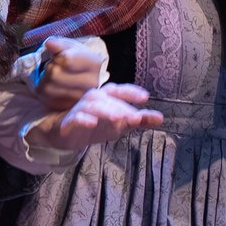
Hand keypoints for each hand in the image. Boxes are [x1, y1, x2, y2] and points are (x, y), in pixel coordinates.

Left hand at [27, 34, 108, 108]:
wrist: (78, 75)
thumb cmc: (73, 58)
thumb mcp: (68, 47)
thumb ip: (58, 43)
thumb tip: (49, 44)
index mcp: (94, 63)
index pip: (66, 60)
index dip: (57, 57)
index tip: (60, 57)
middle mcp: (92, 83)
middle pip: (55, 74)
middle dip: (49, 68)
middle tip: (55, 68)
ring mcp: (81, 98)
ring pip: (48, 88)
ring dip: (44, 80)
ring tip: (53, 78)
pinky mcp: (69, 107)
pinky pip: (46, 99)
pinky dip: (44, 91)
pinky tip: (52, 87)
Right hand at [30, 82, 163, 153]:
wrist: (65, 135)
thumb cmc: (95, 125)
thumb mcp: (119, 124)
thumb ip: (138, 120)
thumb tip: (160, 118)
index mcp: (106, 97)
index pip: (119, 90)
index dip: (131, 92)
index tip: (145, 97)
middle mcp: (93, 99)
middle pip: (108, 99)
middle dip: (122, 107)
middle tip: (135, 118)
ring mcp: (80, 109)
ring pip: (93, 107)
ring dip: (106, 111)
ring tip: (119, 119)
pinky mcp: (69, 121)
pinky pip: (75, 118)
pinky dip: (83, 119)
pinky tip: (91, 122)